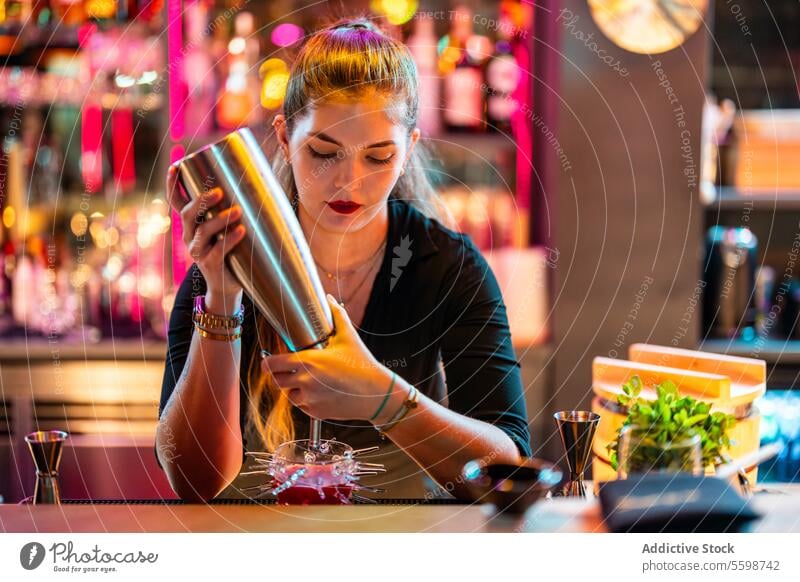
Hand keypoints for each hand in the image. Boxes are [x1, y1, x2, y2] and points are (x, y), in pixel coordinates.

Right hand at [166, 165, 245, 300]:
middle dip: (201, 200)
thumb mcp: (226, 228)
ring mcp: (197, 252)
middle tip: (219, 192)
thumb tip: (259, 182)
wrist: (227, 285)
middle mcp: (189, 236)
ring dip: (220, 220)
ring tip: (237, 212)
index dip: (172, 184)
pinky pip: (216, 251)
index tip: (175, 165)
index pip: (176, 202)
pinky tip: (241, 231)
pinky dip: (229, 240)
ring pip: (202, 232)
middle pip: (187, 214)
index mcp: (191, 224)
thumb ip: (232, 210)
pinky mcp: (209, 265)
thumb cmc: (230, 250)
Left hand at [260, 295, 395, 420]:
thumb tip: (329, 300)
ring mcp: (310, 400)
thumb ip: (336, 315)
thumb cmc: (362, 364)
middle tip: (289, 369)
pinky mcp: (317, 413)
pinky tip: (319, 391)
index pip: (272, 364)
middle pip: (276, 380)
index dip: (268, 362)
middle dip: (280, 374)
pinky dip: (306, 400)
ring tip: (308, 380)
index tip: (269, 361)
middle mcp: (305, 382)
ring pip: (289, 395)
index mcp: (308, 362)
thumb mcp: (348, 337)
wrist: (376, 393)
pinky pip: (302, 406)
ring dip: (293, 388)